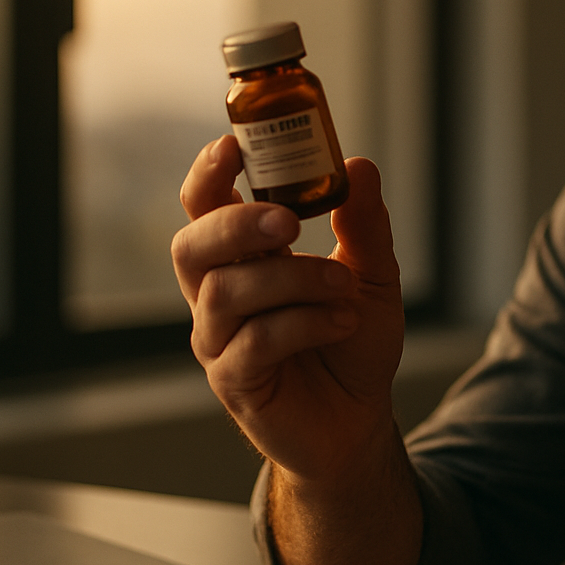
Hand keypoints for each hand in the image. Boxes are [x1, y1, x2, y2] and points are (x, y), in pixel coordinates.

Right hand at [172, 137, 405, 481]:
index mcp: (245, 257)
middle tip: (290, 221)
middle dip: (235, 225)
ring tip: (343, 285)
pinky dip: (304, 323)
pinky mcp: (233, 382)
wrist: (360, 418)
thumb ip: (365, 223)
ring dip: (292, 279)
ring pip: (226, 293)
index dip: (207, 175)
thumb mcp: (374, 274)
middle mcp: (220, 295)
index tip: (231, 147)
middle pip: (190, 247)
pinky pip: (253, 342)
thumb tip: (358, 165)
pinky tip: (342, 322)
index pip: (204, 207)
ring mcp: (220, 340)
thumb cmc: (354, 340)